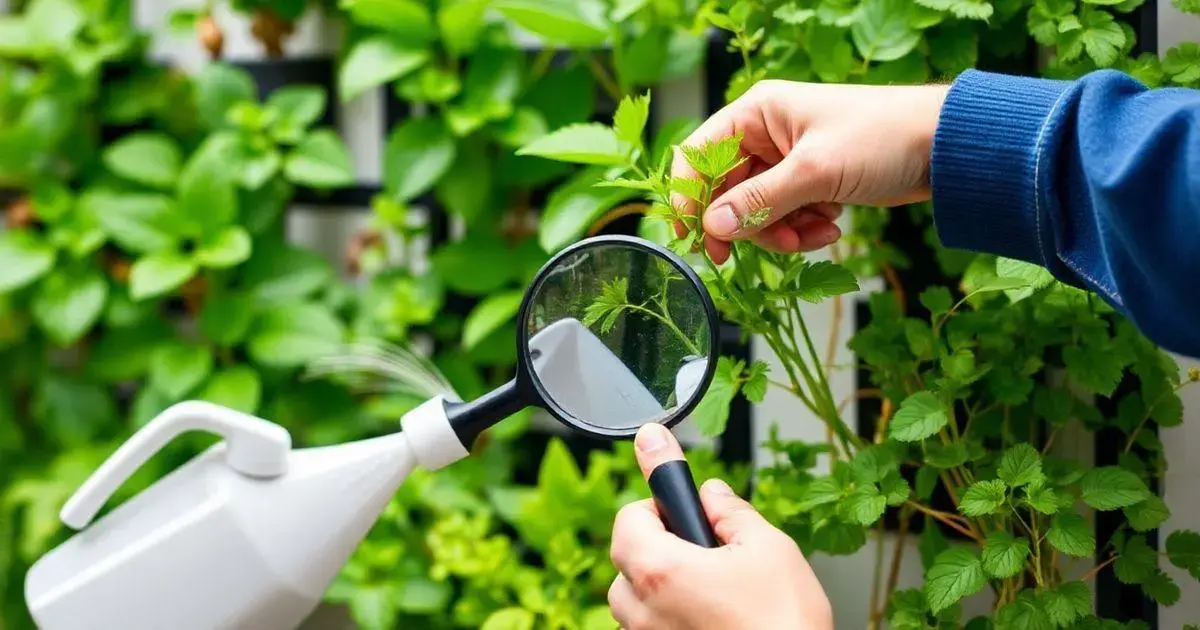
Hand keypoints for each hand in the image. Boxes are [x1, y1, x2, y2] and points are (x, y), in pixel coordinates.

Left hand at [607, 424, 832, 629]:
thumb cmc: (784, 622)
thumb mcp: (768, 547)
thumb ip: (731, 510)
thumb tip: (712, 492)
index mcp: (661, 569)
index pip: (628, 518)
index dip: (654, 505)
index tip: (678, 506)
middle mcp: (644, 609)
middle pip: (626, 558)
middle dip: (656, 542)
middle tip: (699, 545)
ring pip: (632, 600)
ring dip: (657, 583)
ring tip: (706, 584)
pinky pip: (647, 628)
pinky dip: (666, 615)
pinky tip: (706, 614)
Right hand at [672, 80, 949, 262]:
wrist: (945, 148)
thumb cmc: (883, 137)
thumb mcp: (815, 172)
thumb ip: (759, 202)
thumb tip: (712, 227)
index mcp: (757, 113)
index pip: (699, 155)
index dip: (690, 197)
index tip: (694, 236)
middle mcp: (766, 134)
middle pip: (726, 191)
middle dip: (747, 224)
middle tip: (756, 250)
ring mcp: (787, 161)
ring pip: (756, 211)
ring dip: (780, 231)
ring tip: (814, 233)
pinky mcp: (809, 183)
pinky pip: (784, 217)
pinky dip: (802, 229)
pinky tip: (830, 227)